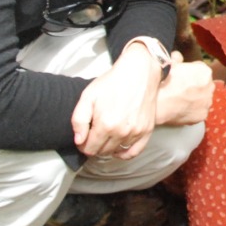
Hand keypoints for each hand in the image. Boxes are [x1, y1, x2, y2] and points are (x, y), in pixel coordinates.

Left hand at [72, 40, 163, 158]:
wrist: (139, 72)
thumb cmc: (112, 82)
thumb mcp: (88, 96)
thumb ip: (79, 120)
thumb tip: (79, 140)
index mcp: (105, 125)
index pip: (89, 149)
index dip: (83, 145)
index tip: (83, 138)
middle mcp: (121, 132)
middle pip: (102, 152)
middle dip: (95, 146)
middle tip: (93, 135)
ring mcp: (136, 132)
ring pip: (116, 152)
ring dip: (108, 148)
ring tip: (105, 137)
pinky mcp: (147, 130)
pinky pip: (134, 152)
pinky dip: (124, 154)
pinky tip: (118, 149)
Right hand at [154, 55, 215, 126]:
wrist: (156, 103)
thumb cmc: (162, 82)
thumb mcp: (169, 63)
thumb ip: (177, 58)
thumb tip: (177, 57)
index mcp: (204, 71)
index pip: (200, 70)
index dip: (190, 72)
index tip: (182, 77)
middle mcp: (210, 86)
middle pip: (204, 84)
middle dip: (195, 86)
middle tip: (180, 89)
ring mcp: (207, 102)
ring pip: (202, 98)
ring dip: (195, 98)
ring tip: (179, 100)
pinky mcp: (202, 115)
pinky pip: (199, 111)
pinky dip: (192, 111)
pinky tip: (181, 108)